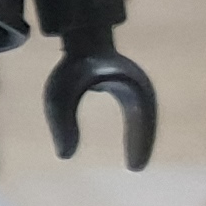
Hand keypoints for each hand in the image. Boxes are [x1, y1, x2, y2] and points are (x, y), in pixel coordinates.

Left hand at [44, 45, 157, 170]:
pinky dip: (135, 130)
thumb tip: (65, 155)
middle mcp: (136, 85)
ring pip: (143, 116)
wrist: (79, 38)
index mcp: (127, 85)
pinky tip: (130, 148)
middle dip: (142, 141)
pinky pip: (135, 113)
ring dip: (140, 137)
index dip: (140, 141)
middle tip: (135, 167)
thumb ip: (61, 124)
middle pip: (146, 118)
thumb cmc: (71, 66)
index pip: (142, 118)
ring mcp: (133, 85)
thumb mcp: (60, 97)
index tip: (134, 166)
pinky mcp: (126, 86)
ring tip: (134, 161)